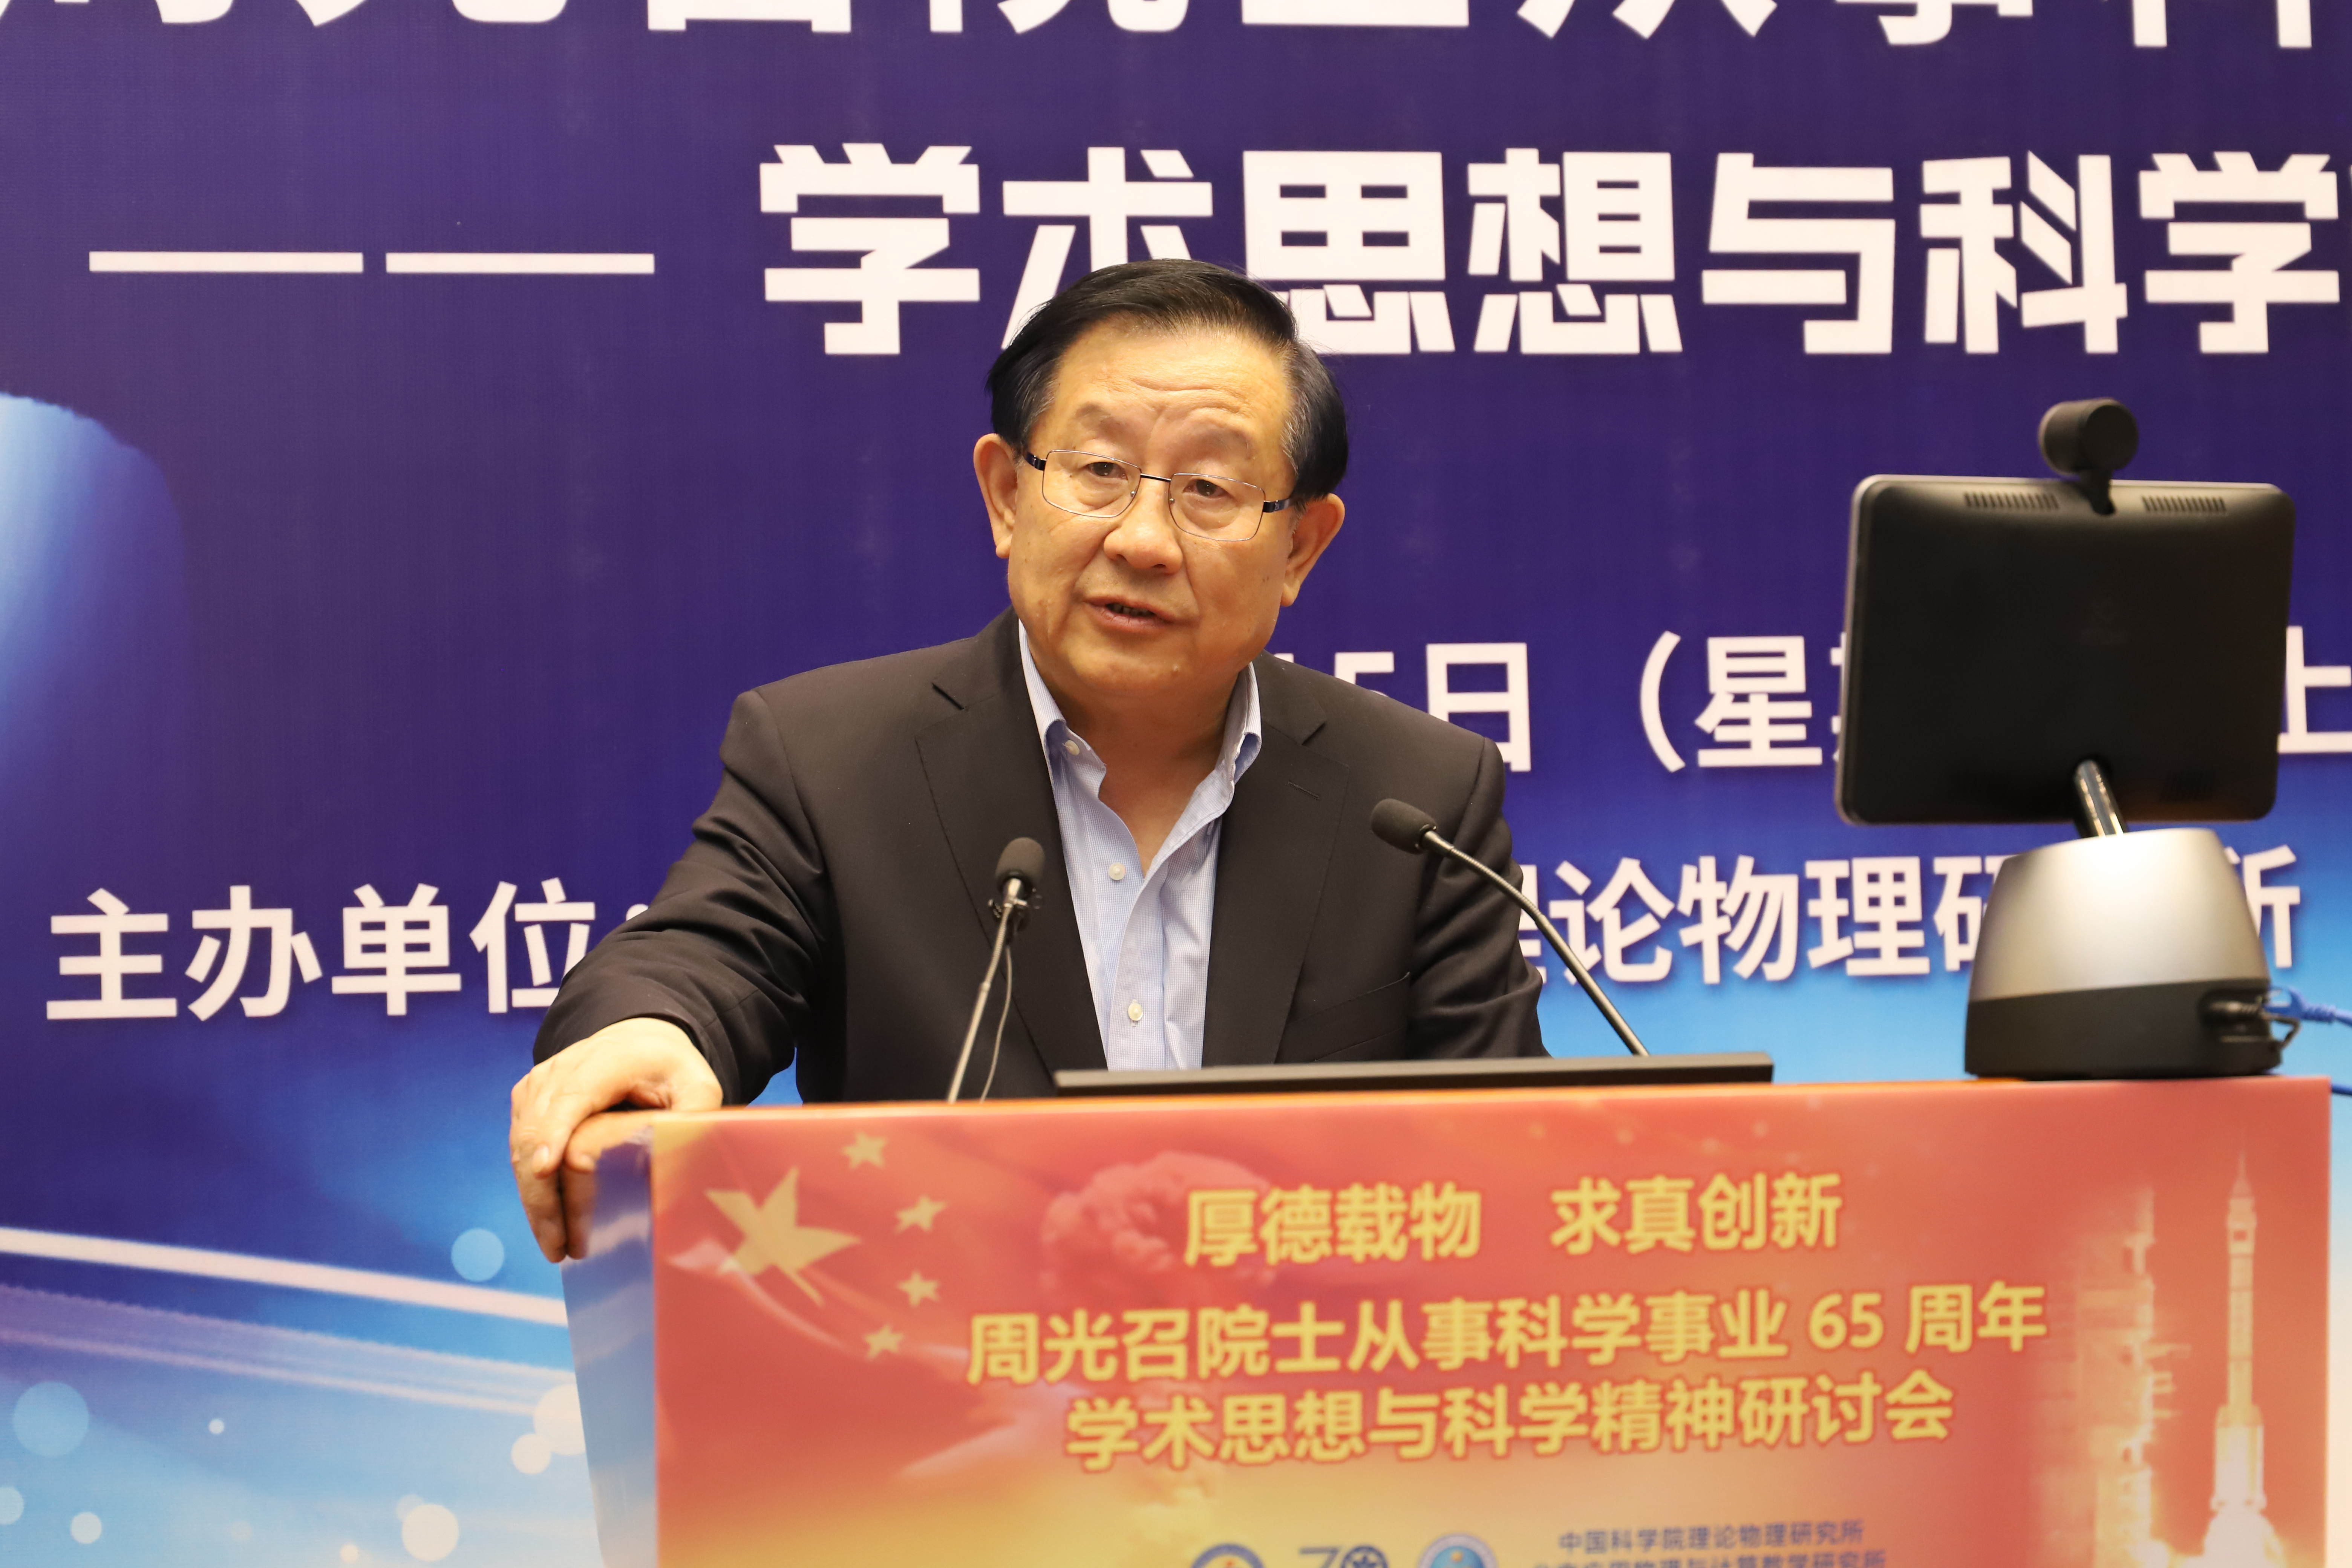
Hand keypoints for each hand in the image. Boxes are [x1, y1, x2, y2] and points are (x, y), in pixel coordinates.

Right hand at [509, 1017, 722, 1261]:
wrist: (638, 1042)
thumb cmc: (670, 1069)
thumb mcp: (697, 1085)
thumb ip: (696, 1117)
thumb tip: (688, 1163)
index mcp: (607, 1060)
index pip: (572, 1096)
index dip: (556, 1131)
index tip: (546, 1169)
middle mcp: (562, 1068)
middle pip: (537, 1130)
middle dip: (543, 1192)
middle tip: (558, 1245)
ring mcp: (539, 1085)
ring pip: (521, 1145)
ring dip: (534, 1199)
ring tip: (555, 1245)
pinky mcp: (527, 1101)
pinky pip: (519, 1147)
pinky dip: (531, 1186)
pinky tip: (548, 1221)